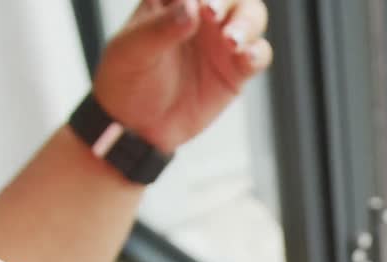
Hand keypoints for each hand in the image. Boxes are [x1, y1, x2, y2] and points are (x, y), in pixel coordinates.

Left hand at [93, 0, 272, 152]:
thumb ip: (160, 28)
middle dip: (228, 0)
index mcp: (172, 0)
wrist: (138, 124)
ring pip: (252, 17)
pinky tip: (246, 59)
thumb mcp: (132, 50)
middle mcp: (202, 15)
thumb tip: (191, 7)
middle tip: (213, 14)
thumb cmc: (127, 78)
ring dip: (247, 24)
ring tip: (231, 42)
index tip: (198, 3)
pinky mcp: (237, 69)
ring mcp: (222, 41)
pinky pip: (259, 53)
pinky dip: (258, 53)